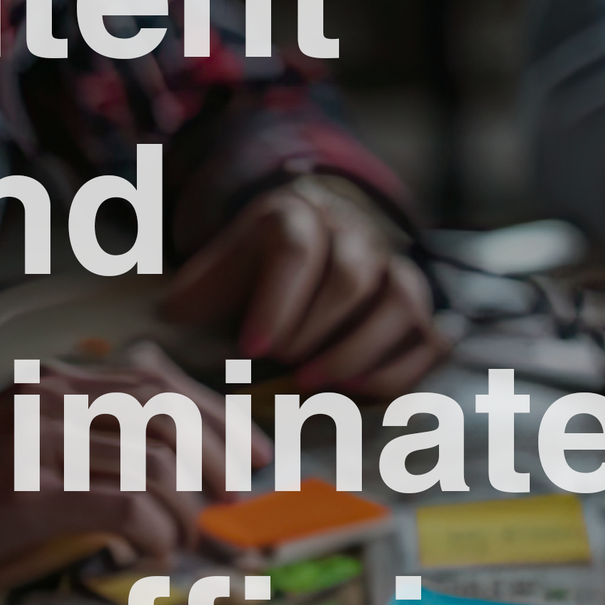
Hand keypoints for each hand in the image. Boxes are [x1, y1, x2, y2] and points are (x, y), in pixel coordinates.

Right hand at [0, 350, 268, 604]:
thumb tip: (190, 470)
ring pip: (156, 467)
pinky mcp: (26, 493)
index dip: (221, 423)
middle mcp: (44, 401)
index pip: (159, 388)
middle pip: (169, 419)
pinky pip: (127, 507)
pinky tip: (148, 554)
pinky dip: (155, 535)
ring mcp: (33, 443)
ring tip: (178, 542)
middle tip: (231, 503)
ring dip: (185, 513)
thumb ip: (96, 446)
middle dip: (216, 463)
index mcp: (48, 385)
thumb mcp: (30, 453)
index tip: (255, 459)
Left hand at [161, 176, 445, 395]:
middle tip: (285, 368)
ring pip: (402, 299)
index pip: (296, 247)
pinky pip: (430, 332)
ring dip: (362, 349)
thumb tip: (174, 319)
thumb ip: (194, 293)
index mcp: (297, 214)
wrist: (300, 251)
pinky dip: (402, 366)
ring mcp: (394, 265)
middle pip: (352, 274)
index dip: (276, 300)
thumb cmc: (251, 274)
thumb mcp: (215, 272)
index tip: (252, 348)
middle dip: (318, 329)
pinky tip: (360, 391)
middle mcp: (354, 232)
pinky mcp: (420, 302)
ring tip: (321, 385)